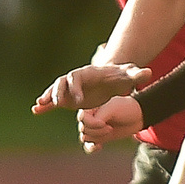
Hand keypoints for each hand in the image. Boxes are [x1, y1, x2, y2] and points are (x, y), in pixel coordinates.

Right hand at [35, 62, 151, 113]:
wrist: (113, 81)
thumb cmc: (120, 78)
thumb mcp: (129, 76)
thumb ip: (136, 75)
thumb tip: (148, 73)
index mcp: (87, 73)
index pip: (76, 77)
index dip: (75, 88)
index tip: (78, 100)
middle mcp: (75, 79)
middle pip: (61, 82)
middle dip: (57, 92)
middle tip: (57, 103)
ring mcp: (70, 88)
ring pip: (55, 90)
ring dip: (47, 97)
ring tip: (39, 106)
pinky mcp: (68, 98)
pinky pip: (54, 101)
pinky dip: (45, 104)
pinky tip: (36, 110)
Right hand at [75, 96, 145, 151]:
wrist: (137, 117)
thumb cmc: (125, 109)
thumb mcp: (112, 108)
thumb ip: (99, 117)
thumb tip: (88, 129)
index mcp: (90, 107)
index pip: (82, 118)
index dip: (92, 123)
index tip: (105, 123)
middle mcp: (89, 118)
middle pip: (83, 129)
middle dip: (98, 131)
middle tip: (110, 127)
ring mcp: (93, 128)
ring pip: (85, 138)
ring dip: (98, 137)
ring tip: (109, 132)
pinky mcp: (98, 138)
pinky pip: (87, 146)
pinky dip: (92, 148)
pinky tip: (100, 146)